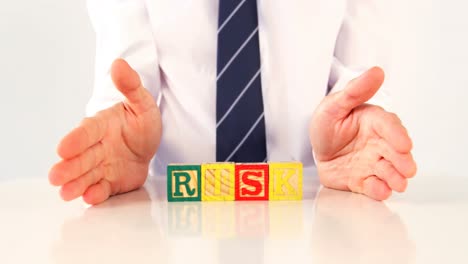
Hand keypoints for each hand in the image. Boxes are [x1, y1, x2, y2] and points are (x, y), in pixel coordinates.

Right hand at [49, 59, 161, 203]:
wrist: (150, 145)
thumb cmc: (141, 122)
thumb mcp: (142, 103)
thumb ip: (131, 87)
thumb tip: (119, 64)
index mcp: (102, 125)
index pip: (87, 132)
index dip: (76, 140)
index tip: (62, 148)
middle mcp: (98, 147)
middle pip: (82, 157)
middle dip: (69, 167)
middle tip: (55, 176)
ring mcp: (103, 166)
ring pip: (87, 175)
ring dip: (76, 184)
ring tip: (65, 192)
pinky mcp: (110, 182)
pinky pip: (102, 188)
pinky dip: (95, 193)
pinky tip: (89, 197)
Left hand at [309, 67, 416, 199]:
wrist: (316, 149)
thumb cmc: (328, 124)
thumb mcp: (334, 105)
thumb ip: (354, 91)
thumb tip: (376, 72)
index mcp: (374, 122)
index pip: (389, 126)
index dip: (397, 135)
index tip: (404, 144)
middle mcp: (378, 143)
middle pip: (395, 152)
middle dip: (402, 161)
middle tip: (407, 169)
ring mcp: (372, 163)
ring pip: (389, 171)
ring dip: (395, 177)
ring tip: (398, 183)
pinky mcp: (364, 180)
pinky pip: (373, 186)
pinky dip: (378, 190)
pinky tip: (381, 190)